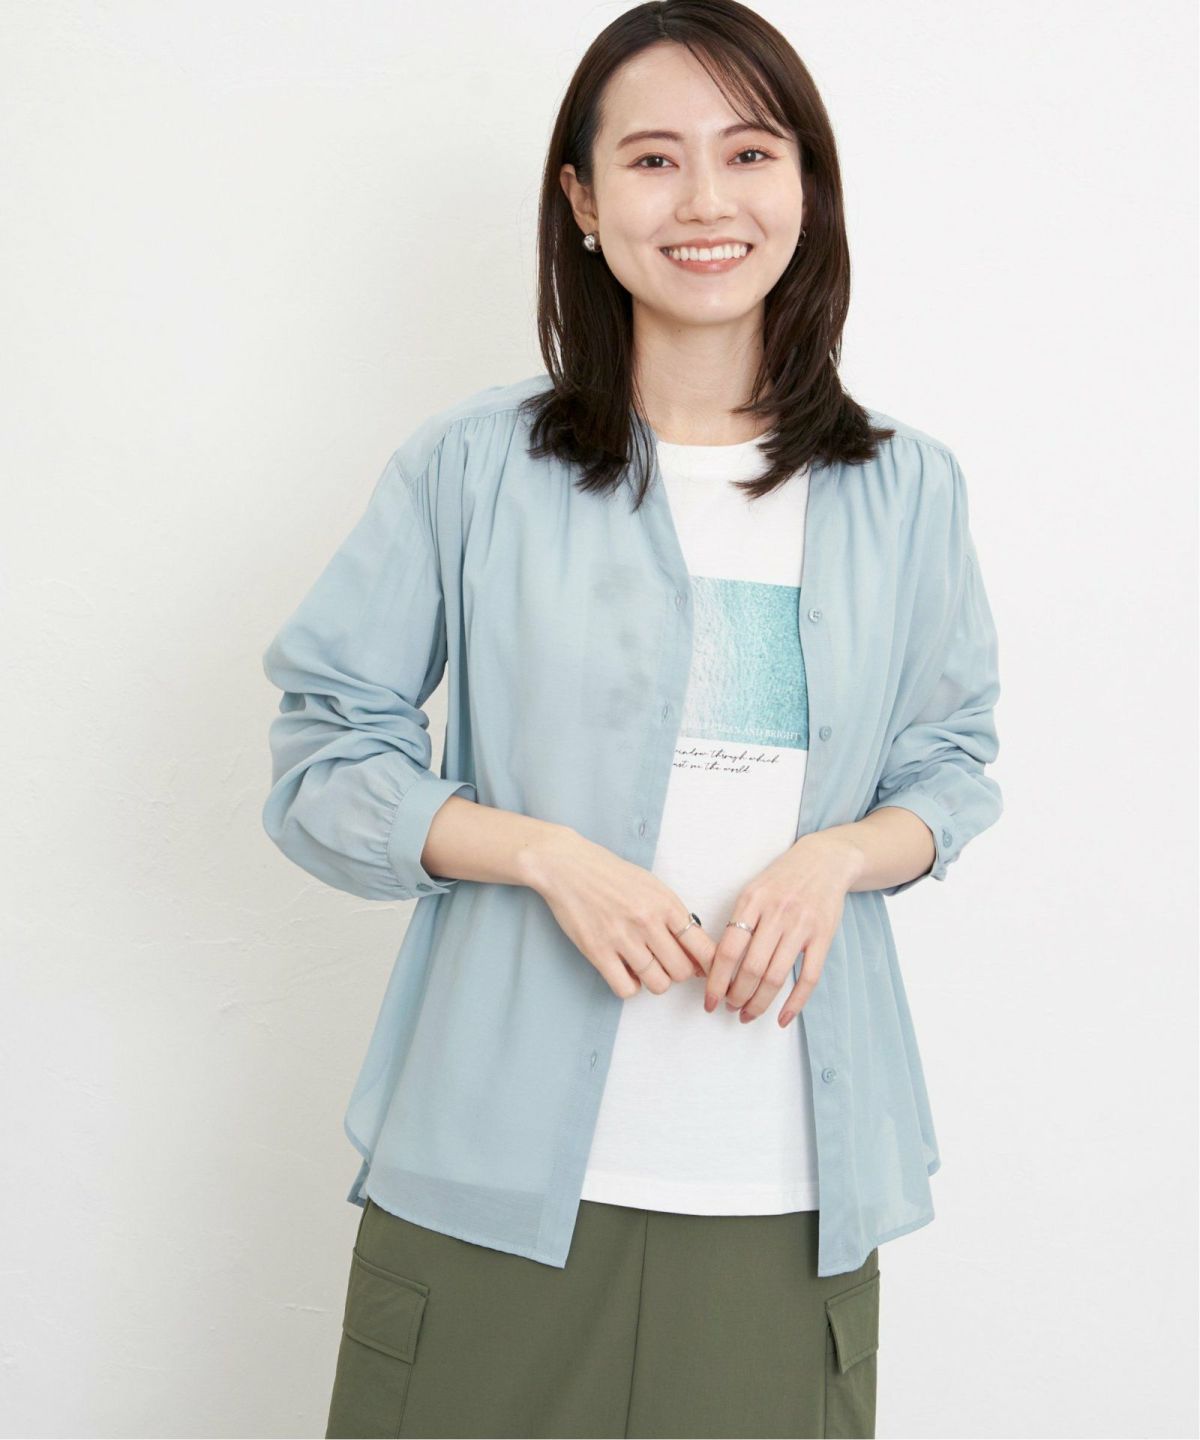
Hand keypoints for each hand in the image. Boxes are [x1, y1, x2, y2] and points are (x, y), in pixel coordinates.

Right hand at [527, 829, 718, 998]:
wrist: (568, 866)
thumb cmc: (611, 874)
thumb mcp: (652, 886)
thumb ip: (674, 917)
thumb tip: (695, 953)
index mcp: (666, 903)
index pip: (703, 947)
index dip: (709, 966)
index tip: (705, 972)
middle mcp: (648, 922)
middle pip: (682, 971)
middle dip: (678, 972)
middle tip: (666, 963)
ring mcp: (622, 938)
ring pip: (658, 984)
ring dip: (655, 980)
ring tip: (644, 966)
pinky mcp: (597, 951)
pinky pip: (626, 989)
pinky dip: (629, 986)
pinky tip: (625, 971)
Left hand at [703, 833, 860, 1025]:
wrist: (825, 860)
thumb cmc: (782, 879)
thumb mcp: (753, 890)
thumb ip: (738, 922)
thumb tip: (717, 964)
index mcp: (752, 901)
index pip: (728, 950)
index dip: (716, 981)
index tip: (709, 1001)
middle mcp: (776, 913)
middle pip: (751, 968)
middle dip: (736, 996)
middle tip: (730, 1008)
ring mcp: (802, 925)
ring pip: (777, 977)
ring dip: (759, 1003)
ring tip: (748, 1014)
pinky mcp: (824, 937)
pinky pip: (809, 977)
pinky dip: (795, 1003)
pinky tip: (782, 1017)